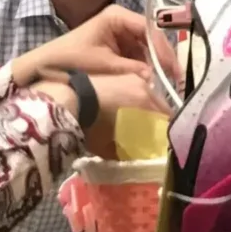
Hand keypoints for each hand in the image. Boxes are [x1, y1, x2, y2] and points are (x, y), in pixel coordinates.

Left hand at [11, 6, 174, 86]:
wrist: (43, 67)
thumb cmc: (70, 60)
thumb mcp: (104, 66)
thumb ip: (133, 71)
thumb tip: (158, 81)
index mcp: (117, 16)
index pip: (150, 30)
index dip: (164, 51)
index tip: (174, 71)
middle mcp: (122, 21)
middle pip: (152, 39)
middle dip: (163, 60)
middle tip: (175, 81)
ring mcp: (120, 34)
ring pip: (147, 50)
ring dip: (156, 67)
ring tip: (167, 86)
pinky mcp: (118, 48)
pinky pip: (138, 57)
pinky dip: (145, 70)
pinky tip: (153, 84)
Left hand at [31, 70, 169, 153]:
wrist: (65, 99)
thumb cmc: (89, 125)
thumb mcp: (108, 147)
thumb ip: (126, 153)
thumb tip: (134, 158)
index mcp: (147, 105)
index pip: (166, 121)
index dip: (163, 135)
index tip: (158, 145)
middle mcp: (144, 87)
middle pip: (159, 106)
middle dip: (155, 120)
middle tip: (148, 134)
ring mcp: (130, 77)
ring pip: (147, 95)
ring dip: (145, 108)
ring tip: (133, 121)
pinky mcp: (116, 74)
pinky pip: (133, 88)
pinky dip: (132, 99)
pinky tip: (120, 108)